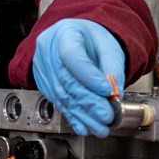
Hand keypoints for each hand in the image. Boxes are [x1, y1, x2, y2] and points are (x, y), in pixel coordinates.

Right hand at [31, 19, 125, 136]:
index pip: (72, 55)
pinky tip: (84, 126)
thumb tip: (115, 95)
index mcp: (65, 33)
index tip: (106, 90)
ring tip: (99, 126)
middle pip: (66, 79)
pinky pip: (58, 102)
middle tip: (106, 115)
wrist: (78, 38)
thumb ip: (112, 69)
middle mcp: (49, 49)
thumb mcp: (108, 46)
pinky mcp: (44, 82)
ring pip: (62, 95)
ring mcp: (43, 66)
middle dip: (88, 101)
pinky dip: (73, 116)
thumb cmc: (91, 39)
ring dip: (82, 114)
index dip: (89, 76)